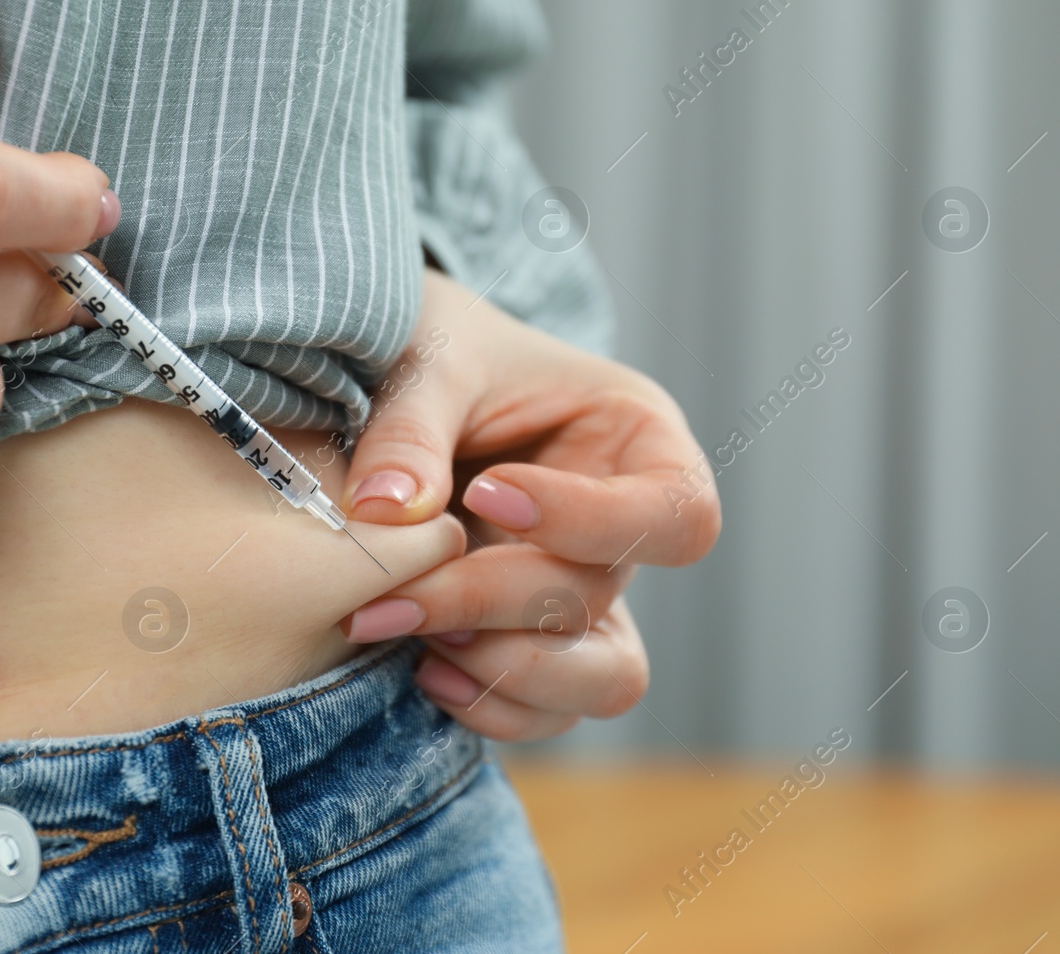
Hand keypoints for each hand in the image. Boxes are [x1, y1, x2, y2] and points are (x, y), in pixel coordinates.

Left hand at [336, 268, 721, 738]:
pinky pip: (543, 710)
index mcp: (636, 441)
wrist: (390, 380)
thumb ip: (411, 428)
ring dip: (505, 671)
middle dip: (493, 601)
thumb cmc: (435, 348)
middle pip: (602, 597)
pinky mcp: (530, 641)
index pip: (676, 514)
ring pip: (603, 679)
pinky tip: (418, 668)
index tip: (485, 494)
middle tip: (388, 596)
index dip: (588, 523)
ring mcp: (581, 595)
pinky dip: (487, 704)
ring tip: (411, 635)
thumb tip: (382, 514)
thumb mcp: (427, 358)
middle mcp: (622, 529)